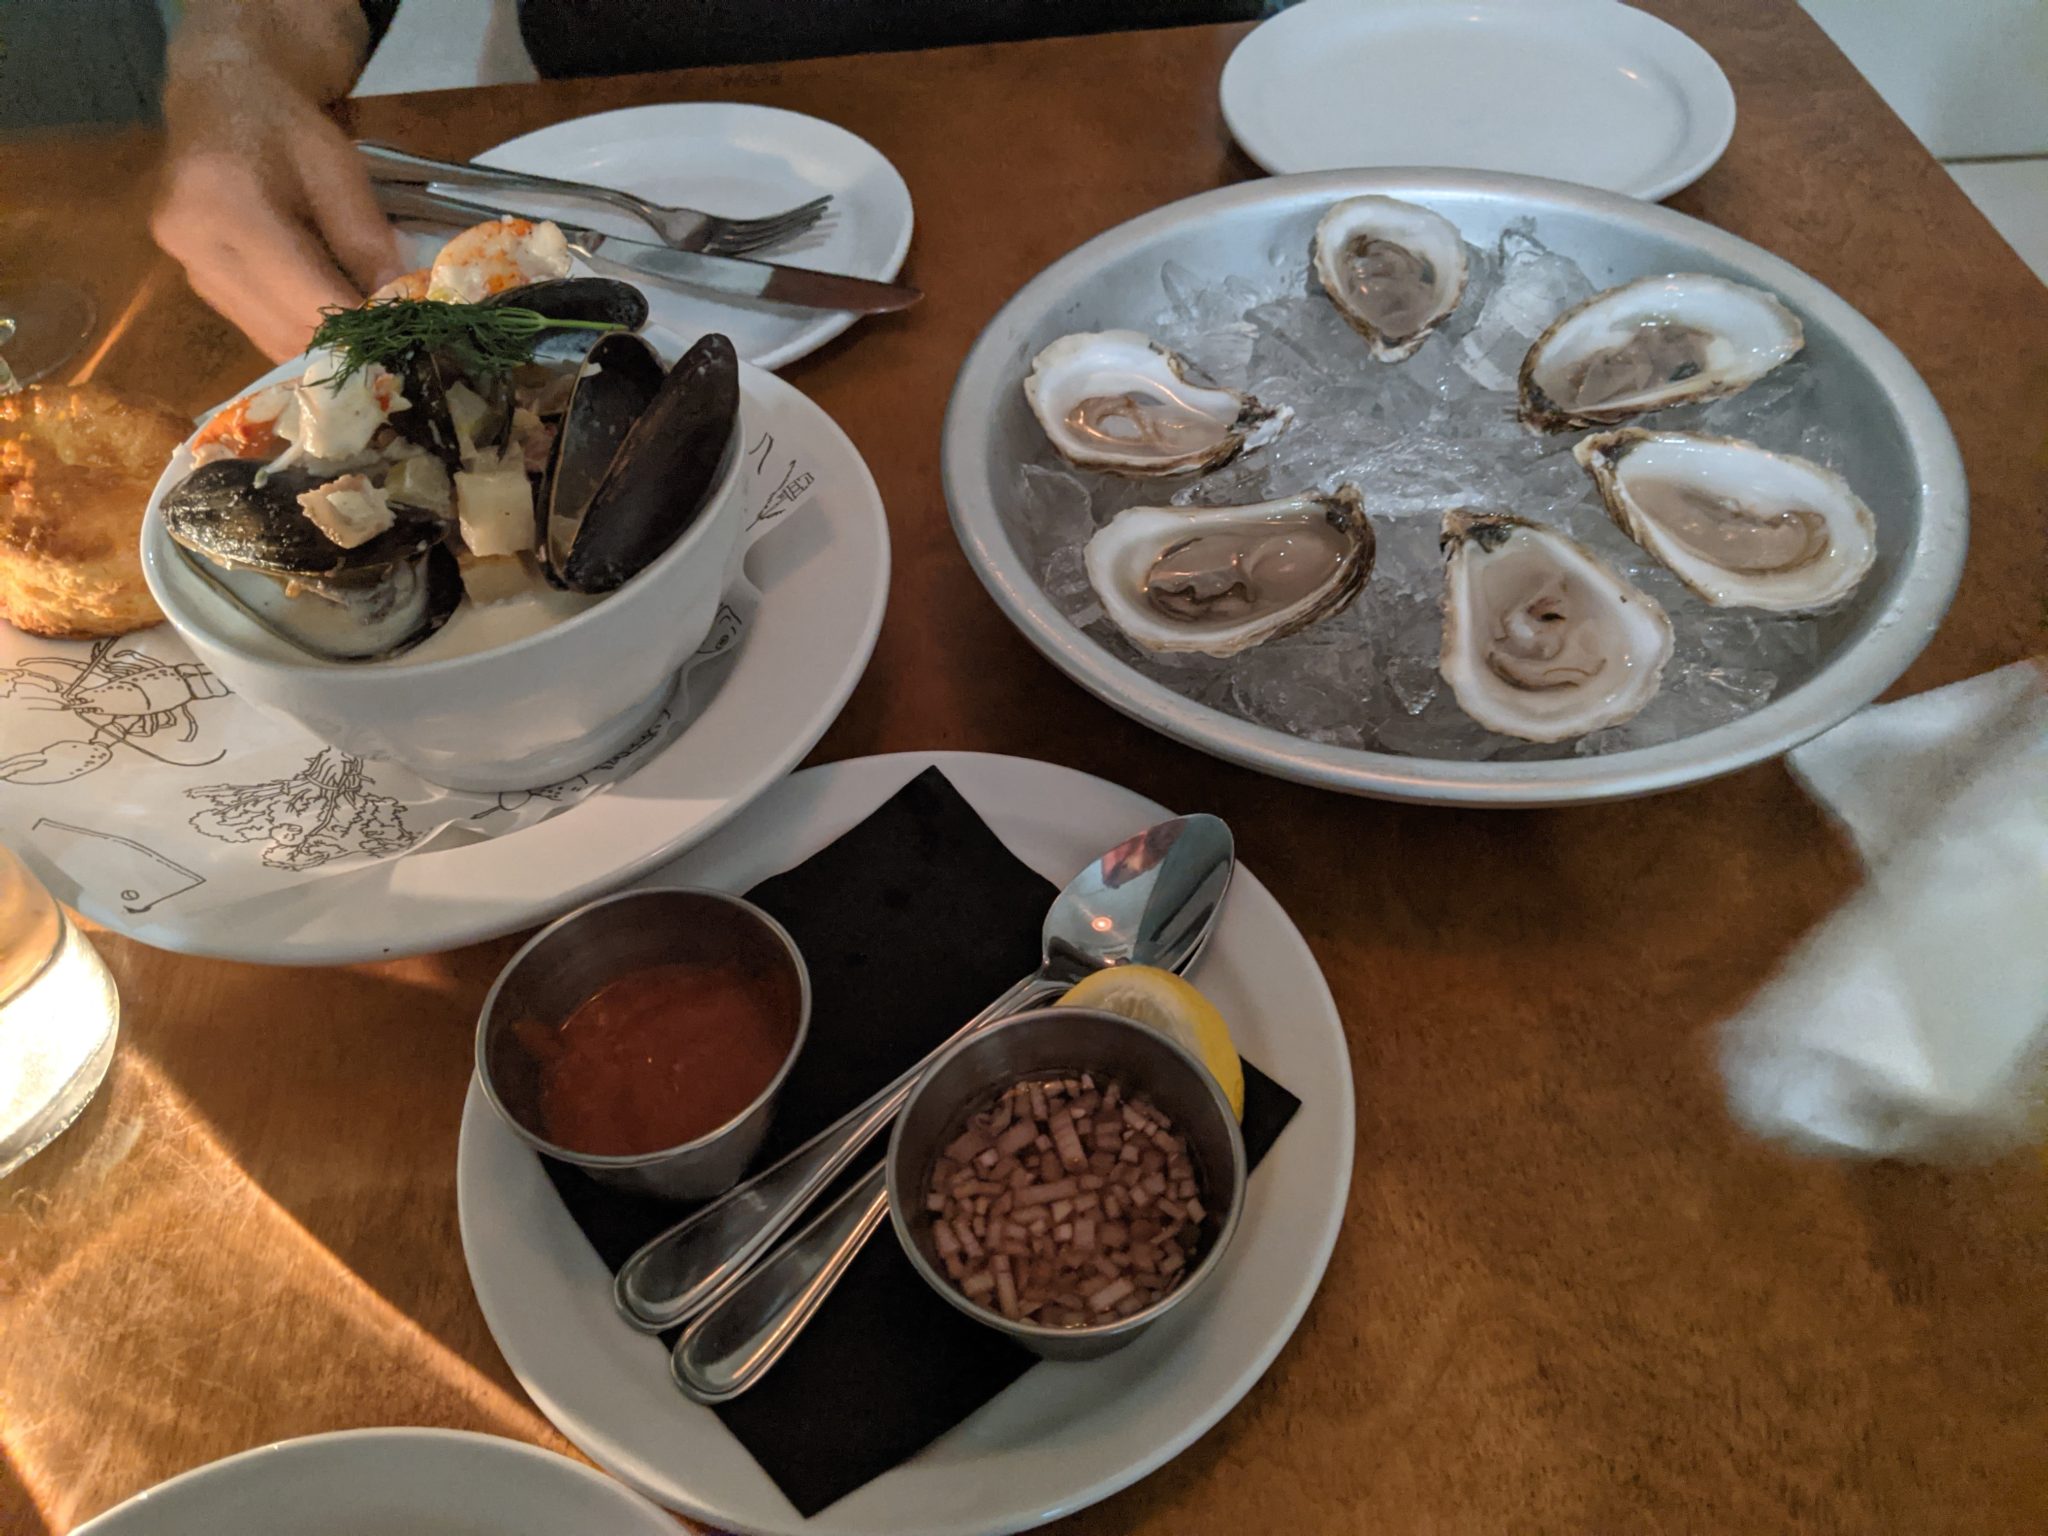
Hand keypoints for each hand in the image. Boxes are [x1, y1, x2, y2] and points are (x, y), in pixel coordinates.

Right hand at [153, 22, 400, 360]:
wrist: (218, 100)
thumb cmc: (283, 125)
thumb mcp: (337, 167)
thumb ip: (365, 238)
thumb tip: (397, 305)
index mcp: (225, 205)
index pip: (304, 294)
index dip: (360, 324)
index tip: (405, 334)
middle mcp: (193, 244)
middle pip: (286, 327)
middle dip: (345, 341)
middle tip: (394, 338)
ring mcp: (187, 267)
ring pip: (271, 338)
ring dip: (323, 343)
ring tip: (365, 327)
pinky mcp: (194, 282)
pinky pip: (257, 327)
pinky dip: (298, 330)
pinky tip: (328, 315)